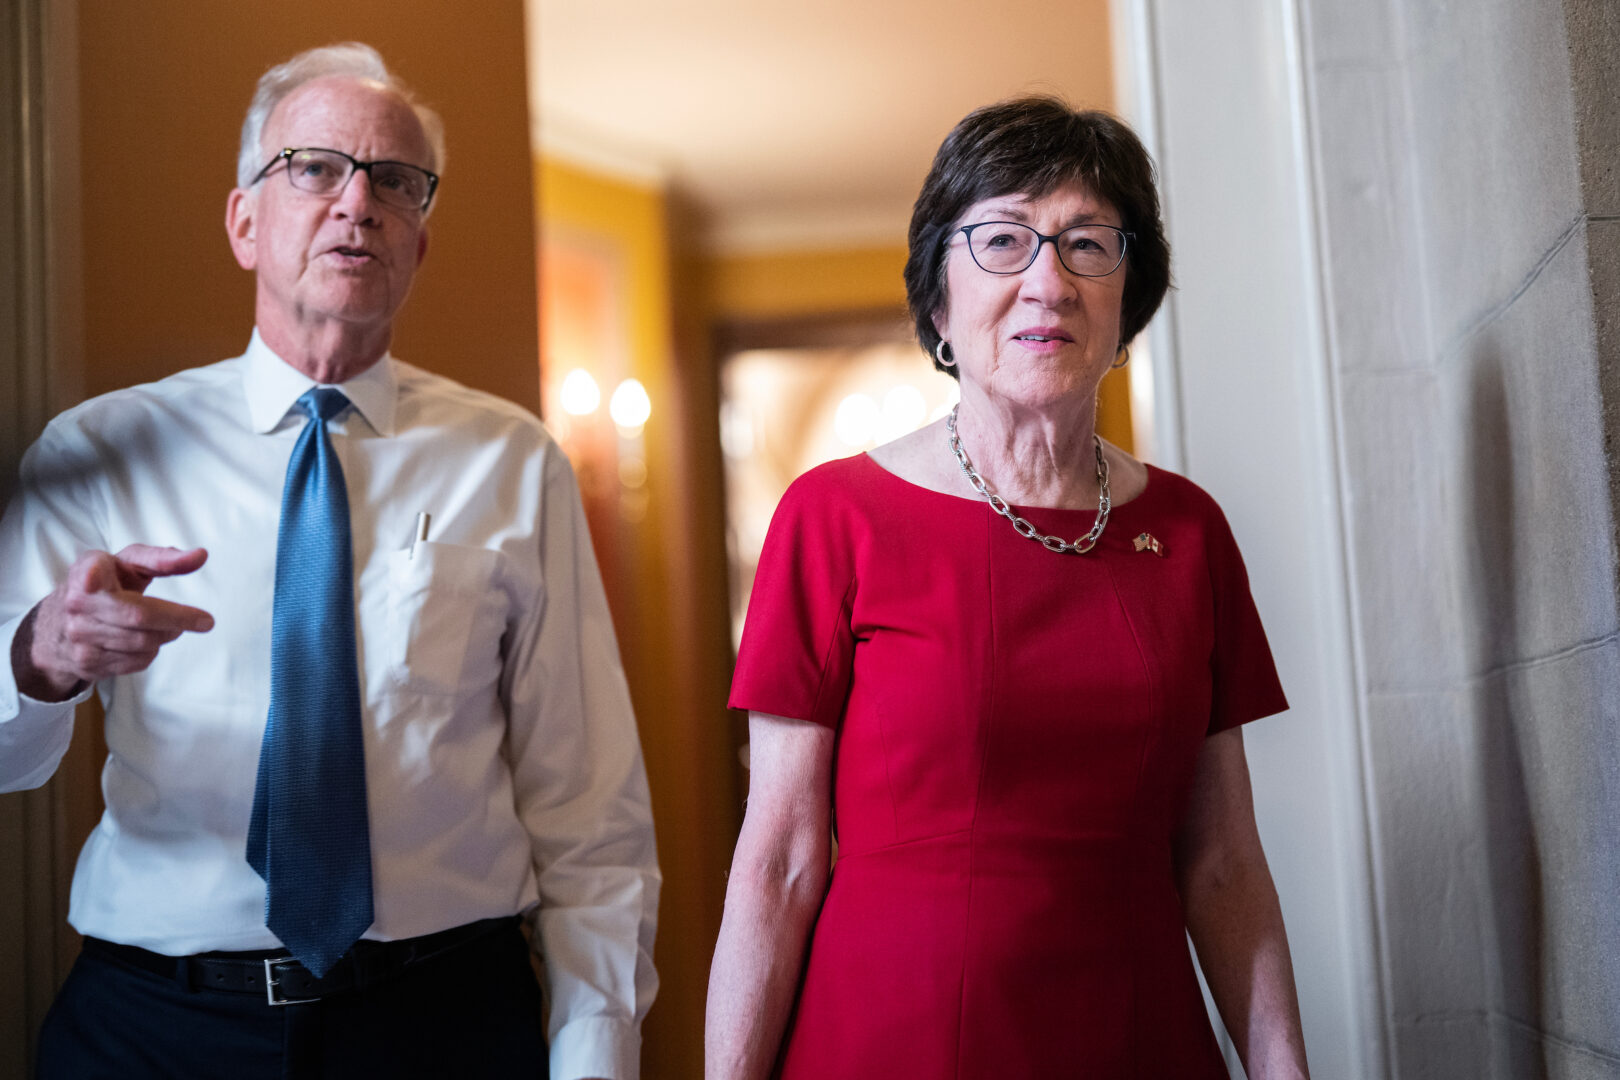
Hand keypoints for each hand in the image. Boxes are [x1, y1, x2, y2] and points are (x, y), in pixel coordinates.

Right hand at [13, 545, 212, 701]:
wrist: (58, 623)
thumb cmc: (106, 584)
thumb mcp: (128, 564)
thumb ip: (163, 559)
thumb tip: (201, 555)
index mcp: (87, 571)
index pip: (93, 575)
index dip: (92, 578)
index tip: (94, 580)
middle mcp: (77, 603)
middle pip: (138, 616)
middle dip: (177, 620)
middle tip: (204, 621)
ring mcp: (78, 636)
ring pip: (142, 643)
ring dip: (166, 636)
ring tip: (170, 627)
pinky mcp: (85, 662)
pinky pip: (136, 662)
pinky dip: (151, 652)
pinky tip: (147, 641)